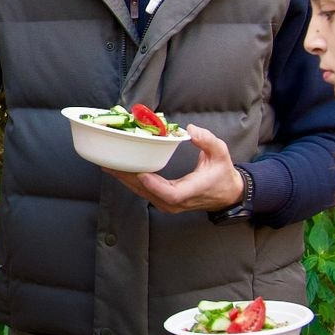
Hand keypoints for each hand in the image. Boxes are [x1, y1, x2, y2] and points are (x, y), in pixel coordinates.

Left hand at [104, 125, 244, 214]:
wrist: (227, 194)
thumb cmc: (222, 173)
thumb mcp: (220, 153)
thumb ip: (208, 141)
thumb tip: (192, 130)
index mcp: (191, 191)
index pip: (171, 194)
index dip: (155, 185)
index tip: (142, 174)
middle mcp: (176, 202)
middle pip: (148, 192)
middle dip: (128, 177)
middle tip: (111, 163)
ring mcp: (168, 204)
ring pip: (142, 193)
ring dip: (125, 179)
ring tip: (108, 164)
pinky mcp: (163, 201)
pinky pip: (144, 192)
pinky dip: (130, 181)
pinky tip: (118, 170)